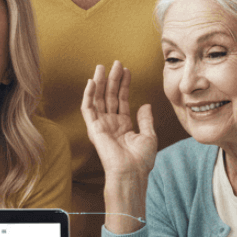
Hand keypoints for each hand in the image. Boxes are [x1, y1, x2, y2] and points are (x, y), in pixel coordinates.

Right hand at [81, 62, 156, 178]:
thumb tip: (145, 104)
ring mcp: (101, 125)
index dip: (124, 85)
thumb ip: (146, 119)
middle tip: (116, 63)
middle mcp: (110, 123)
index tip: (127, 71)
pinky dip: (88, 95)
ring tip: (103, 67)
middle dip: (112, 79)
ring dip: (100, 82)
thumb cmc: (140, 160)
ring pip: (98, 99)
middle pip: (109, 96)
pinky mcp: (93, 128)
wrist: (131, 173)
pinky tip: (92, 82)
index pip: (121, 99)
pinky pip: (88, 109)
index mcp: (122, 125)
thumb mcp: (149, 136)